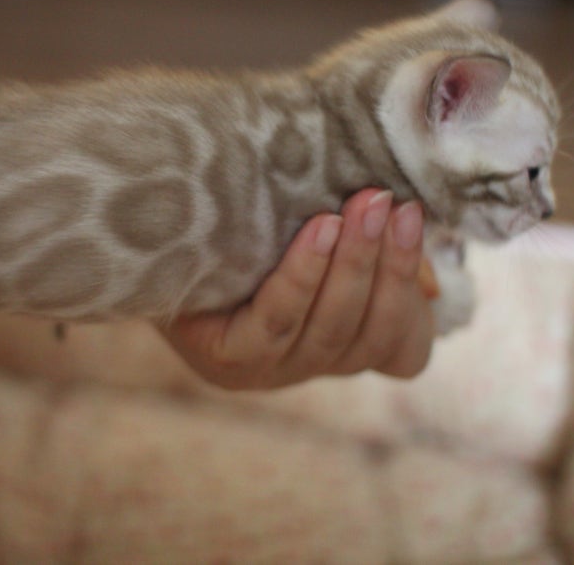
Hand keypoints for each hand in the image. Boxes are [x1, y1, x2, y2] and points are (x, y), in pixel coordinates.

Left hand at [164, 189, 434, 389]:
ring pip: (329, 328)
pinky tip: (318, 230)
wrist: (151, 235)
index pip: (401, 347)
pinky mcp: (224, 360)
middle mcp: (307, 366)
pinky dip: (303, 276)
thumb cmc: (241, 231)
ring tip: (362, 207)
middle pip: (368, 333)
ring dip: (354, 265)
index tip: (413, 216)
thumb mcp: (308, 233)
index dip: (414, 288)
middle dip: (388, 264)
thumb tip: (422, 257)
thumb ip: (363, 245)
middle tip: (393, 202)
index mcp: (339, 347)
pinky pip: (276, 321)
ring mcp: (266, 371)